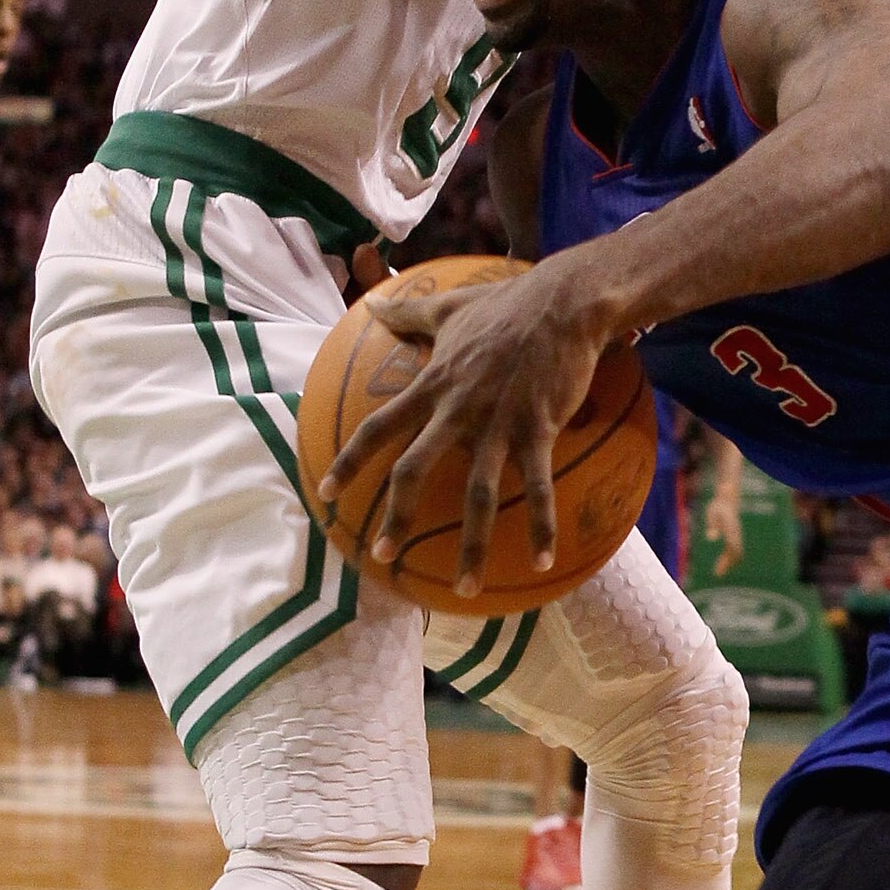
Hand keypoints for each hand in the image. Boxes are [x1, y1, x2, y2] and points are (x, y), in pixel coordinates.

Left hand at [317, 262, 613, 596]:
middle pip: (415, 470)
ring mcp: (499, 424)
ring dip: (472, 544)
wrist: (563, 303)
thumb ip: (408, 311)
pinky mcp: (538, 430)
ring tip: (465, 587)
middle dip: (396, 516)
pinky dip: (540, 526)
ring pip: (478, 494)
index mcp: (434, 385)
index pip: (378, 427)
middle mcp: (458, 410)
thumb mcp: (450, 306)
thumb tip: (371, 301)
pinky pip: (538, 487)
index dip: (350, 462)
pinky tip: (544, 561)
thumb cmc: (507, 304)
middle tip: (384, 555)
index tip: (326, 494)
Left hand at [702, 464, 744, 578]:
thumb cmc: (718, 506)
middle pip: (737, 553)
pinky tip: (720, 563)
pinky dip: (728, 558)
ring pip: (736, 553)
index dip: (728, 560)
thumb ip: (712, 525)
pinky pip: (733, 550)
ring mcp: (736, 536)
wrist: (727, 499)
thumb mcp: (712, 514)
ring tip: (717, 572)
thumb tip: (711, 538)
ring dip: (728, 563)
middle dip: (728, 565)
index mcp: (731, 531)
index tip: (719, 569)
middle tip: (717, 574)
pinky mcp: (733, 536)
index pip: (734, 549)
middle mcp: (736, 535)